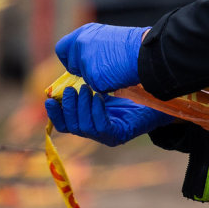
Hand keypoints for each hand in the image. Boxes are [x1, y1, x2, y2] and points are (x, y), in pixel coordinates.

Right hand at [45, 86, 171, 146]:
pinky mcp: (118, 135)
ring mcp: (107, 136)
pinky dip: (97, 112)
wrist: (160, 102)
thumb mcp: (106, 88)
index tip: (48, 99)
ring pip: (84, 127)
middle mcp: (96, 133)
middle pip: (71, 126)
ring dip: (81, 108)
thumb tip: (71, 70)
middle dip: (67, 108)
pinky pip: (101, 127)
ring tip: (84, 90)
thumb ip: (89, 85)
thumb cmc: (133, 94)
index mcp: (89, 122)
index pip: (65, 124)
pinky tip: (99, 98)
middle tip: (70, 90)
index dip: (55, 113)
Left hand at [54, 23, 146, 91]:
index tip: (78, 63)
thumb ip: (90, 45)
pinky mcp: (92, 76)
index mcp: (83, 33)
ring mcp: (85, 61)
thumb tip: (81, 60)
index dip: (68, 58)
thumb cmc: (131, 45)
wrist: (144, 52)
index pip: (62, 48)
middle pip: (71, 66)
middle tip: (101, 68)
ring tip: (114, 69)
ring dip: (96, 78)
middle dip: (82, 71)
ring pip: (84, 78)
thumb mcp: (106, 37)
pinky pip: (95, 87)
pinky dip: (105, 85)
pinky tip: (117, 76)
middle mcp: (80, 45)